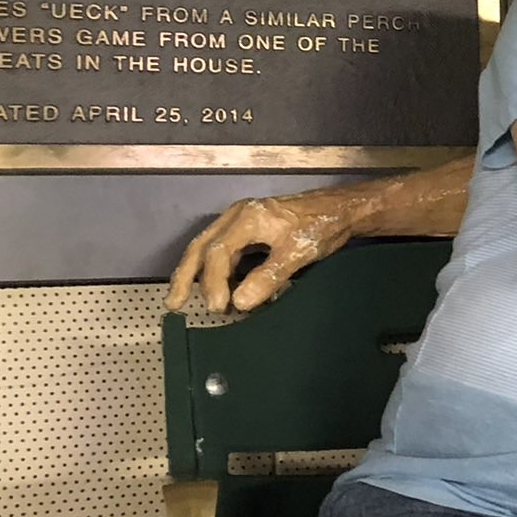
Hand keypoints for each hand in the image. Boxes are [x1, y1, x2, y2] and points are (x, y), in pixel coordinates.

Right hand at [166, 190, 354, 313]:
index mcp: (247, 218)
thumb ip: (268, 277)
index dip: (214, 282)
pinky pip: (224, 250)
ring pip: (209, 248)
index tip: (218, 306)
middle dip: (186, 276)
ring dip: (199, 274)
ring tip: (187, 300)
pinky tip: (218, 288)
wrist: (342, 209)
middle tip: (174, 304)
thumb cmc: (321, 226)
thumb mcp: (297, 252)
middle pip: (201, 247)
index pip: (218, 252)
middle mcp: (237, 217)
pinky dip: (217, 270)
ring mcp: (242, 222)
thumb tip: (240, 302)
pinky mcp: (250, 229)